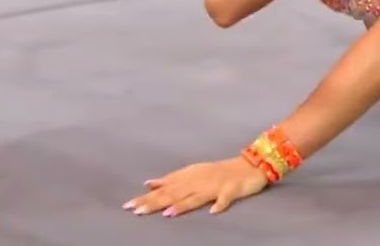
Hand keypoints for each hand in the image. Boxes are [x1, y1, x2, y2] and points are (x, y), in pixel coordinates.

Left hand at [124, 157, 269, 217]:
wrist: (251, 164)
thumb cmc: (220, 171)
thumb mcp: (193, 172)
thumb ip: (172, 180)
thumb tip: (148, 184)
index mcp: (189, 177)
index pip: (164, 189)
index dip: (147, 198)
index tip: (128, 206)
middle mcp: (199, 181)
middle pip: (175, 193)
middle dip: (156, 202)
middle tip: (137, 210)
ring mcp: (216, 185)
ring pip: (196, 196)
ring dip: (183, 204)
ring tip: (168, 213)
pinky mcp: (232, 190)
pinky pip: (226, 198)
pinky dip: (220, 204)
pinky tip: (213, 212)